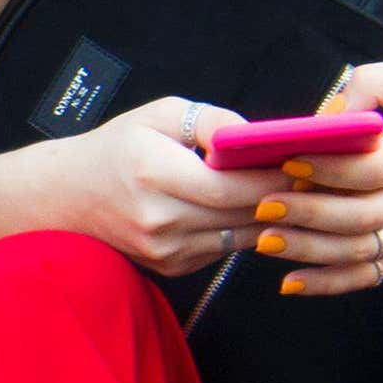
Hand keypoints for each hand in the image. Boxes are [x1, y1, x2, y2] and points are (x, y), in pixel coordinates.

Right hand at [55, 96, 297, 277]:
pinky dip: (241, 230)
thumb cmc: (116, 149)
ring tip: (295, 192)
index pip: (230, 187)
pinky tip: (254, 209)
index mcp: (155, 175)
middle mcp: (159, 220)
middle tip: (316, 177)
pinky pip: (221, 249)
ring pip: (238, 238)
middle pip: (241, 215)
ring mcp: (164, 251)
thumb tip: (254, 135)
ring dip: (269, 218)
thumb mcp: (159, 115)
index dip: (272, 179)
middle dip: (282, 197)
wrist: (66, 198)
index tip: (304, 164)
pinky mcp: (170, 267)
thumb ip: (210, 121)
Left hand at [253, 61, 382, 296]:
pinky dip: (327, 285)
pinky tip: (290, 283)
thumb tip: (330, 113)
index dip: (331, 169)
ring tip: (265, 241)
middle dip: (308, 214)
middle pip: (359, 216)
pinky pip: (364, 277)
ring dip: (308, 251)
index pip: (374, 168)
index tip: (291, 161)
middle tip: (264, 207)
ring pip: (356, 252)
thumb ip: (377, 82)